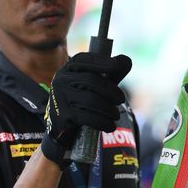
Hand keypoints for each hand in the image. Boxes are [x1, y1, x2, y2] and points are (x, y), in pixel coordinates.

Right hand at [41, 52, 131, 167]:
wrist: (62, 126)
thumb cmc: (83, 99)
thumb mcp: (97, 84)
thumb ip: (112, 73)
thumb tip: (127, 61)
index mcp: (68, 69)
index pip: (84, 60)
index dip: (102, 61)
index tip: (118, 65)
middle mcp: (60, 80)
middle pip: (91, 80)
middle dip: (111, 90)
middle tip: (121, 99)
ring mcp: (60, 97)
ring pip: (91, 100)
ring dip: (109, 109)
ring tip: (116, 115)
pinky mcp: (62, 115)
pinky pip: (88, 117)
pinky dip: (103, 122)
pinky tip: (111, 126)